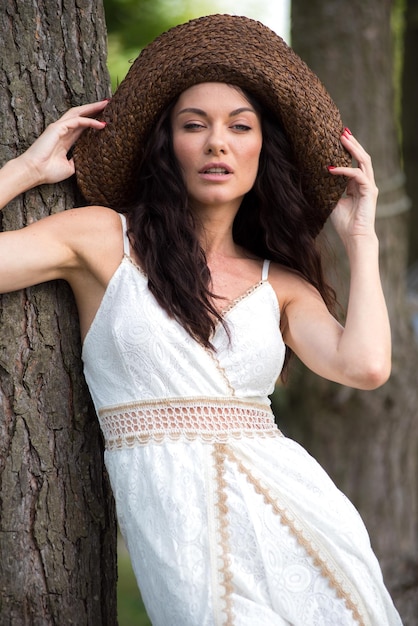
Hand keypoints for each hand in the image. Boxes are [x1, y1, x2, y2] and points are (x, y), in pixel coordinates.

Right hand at [17, 101, 108, 185]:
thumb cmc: (48, 171)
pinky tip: (101, 123)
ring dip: (93, 108)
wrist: (35, 172)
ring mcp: (59, 128)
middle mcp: (63, 131)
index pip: (82, 126)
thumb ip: (78, 161)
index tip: (106, 119)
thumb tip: (87, 161)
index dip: (93, 121)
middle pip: (81, 115)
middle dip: (94, 108)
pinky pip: (77, 121)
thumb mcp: (69, 167)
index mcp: (65, 140)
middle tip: (108, 102)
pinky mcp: (57, 128)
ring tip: (106, 103)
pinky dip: (89, 121)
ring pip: (78, 113)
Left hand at [328, 129, 378, 244]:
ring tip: (343, 138)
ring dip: (353, 148)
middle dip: (352, 143)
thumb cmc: (344, 223)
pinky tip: (331, 169)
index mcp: (357, 185)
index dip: (346, 150)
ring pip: (363, 160)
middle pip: (361, 157)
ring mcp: (369, 186)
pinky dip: (344, 170)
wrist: (354, 237)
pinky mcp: (370, 191)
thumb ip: (329, 188)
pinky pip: (357, 175)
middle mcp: (365, 183)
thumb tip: (317, 177)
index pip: (354, 162)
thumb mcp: (332, 201)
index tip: (336, 139)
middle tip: (342, 131)